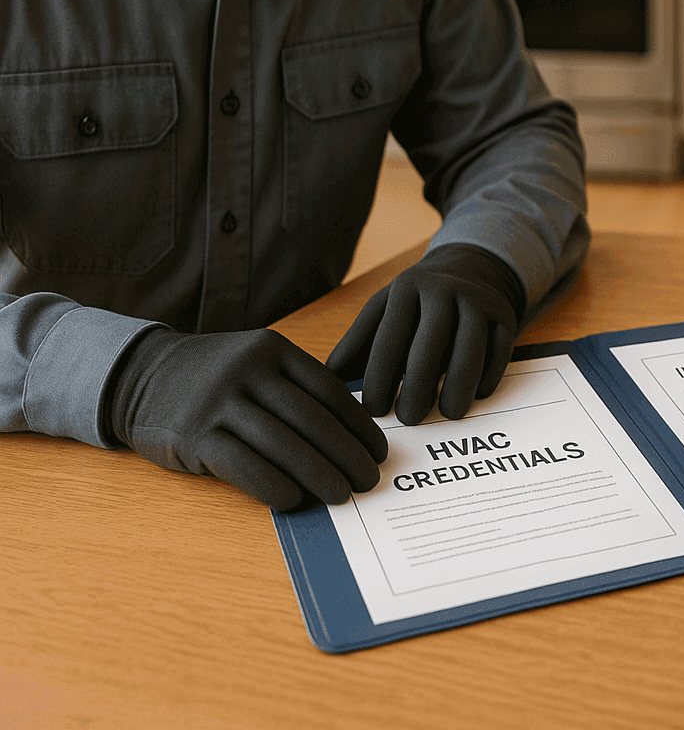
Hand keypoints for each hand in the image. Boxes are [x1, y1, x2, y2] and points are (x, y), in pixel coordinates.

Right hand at [108, 327, 388, 510]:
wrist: (139, 374)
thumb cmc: (216, 377)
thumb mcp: (257, 362)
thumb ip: (297, 387)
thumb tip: (351, 434)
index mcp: (273, 349)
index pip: (330, 392)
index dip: (359, 427)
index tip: (379, 453)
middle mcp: (247, 371)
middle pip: (312, 419)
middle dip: (347, 455)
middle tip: (369, 480)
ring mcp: (218, 401)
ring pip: (282, 444)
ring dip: (319, 475)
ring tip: (342, 495)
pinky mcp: (193, 434)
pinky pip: (244, 464)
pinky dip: (273, 485)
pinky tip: (294, 500)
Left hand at [327, 244, 523, 424]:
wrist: (471, 267)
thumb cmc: (417, 302)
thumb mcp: (384, 311)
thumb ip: (357, 345)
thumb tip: (326, 382)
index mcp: (406, 288)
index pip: (390, 339)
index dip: (380, 378)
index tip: (374, 411)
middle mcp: (443, 290)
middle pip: (430, 345)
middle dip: (418, 387)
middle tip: (409, 419)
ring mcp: (478, 300)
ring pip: (469, 350)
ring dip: (458, 386)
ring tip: (448, 415)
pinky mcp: (505, 315)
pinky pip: (499, 350)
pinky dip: (488, 376)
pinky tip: (476, 396)